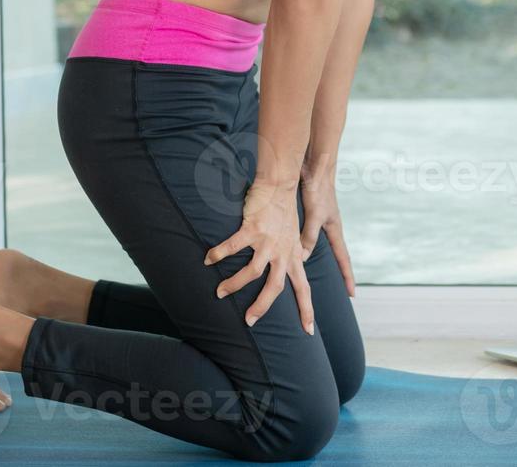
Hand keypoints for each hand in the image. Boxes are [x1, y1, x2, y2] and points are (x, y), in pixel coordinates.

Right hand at [204, 179, 314, 333]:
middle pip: (275, 288)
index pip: (304, 288)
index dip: (306, 309)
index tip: (308, 331)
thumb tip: (291, 266)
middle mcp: (282, 252)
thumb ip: (291, 253)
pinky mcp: (253, 228)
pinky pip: (233, 246)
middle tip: (249, 321)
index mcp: (293, 256)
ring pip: (252, 272)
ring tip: (220, 292)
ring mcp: (268, 241)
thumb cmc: (284, 211)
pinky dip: (219, 254)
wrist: (280, 185)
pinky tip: (208, 259)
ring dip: (235, 284)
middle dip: (261, 307)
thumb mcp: (293, 237)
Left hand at [300, 162, 355, 297]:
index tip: (352, 294)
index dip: (346, 276)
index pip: (343, 258)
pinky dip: (301, 244)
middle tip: (336, 287)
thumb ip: (309, 236)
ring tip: (310, 273)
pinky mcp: (309, 213)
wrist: (314, 167)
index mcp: (335, 229)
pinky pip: (305, 234)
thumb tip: (303, 259)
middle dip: (336, 271)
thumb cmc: (318, 190)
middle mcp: (329, 226)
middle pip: (334, 254)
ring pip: (316, 245)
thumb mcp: (315, 215)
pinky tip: (291, 249)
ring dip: (315, 258)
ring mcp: (320, 220)